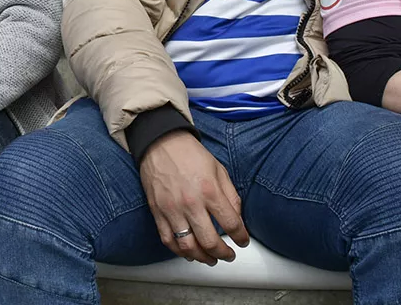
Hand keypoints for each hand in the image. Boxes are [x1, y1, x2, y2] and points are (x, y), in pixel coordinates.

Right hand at [139, 130, 248, 264]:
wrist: (160, 143)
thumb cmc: (189, 154)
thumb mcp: (219, 169)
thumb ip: (230, 195)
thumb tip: (236, 218)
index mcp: (209, 190)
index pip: (231, 224)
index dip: (241, 237)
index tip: (243, 241)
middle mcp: (191, 203)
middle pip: (210, 241)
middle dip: (223, 253)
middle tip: (228, 255)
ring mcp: (172, 209)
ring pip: (188, 247)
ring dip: (202, 258)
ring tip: (210, 258)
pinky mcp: (157, 212)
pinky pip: (168, 240)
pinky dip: (179, 251)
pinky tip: (189, 252)